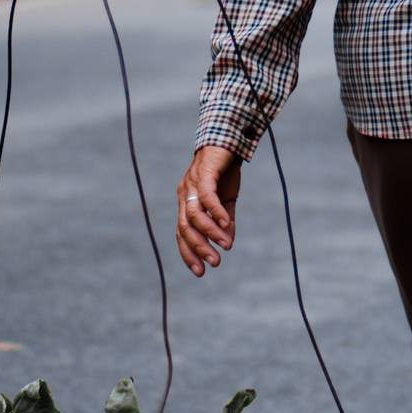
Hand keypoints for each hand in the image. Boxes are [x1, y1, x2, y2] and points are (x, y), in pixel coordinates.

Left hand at [177, 147, 242, 274]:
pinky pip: (207, 197)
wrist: (229, 140)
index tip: (199, 272)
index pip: (181, 233)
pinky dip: (216, 212)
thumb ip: (225, 221)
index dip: (188, 253)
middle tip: (214, 263)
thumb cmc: (225, 171)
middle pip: (184, 228)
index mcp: (186, 203)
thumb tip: (227, 242)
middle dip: (198, 248)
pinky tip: (226, 225)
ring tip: (225, 246)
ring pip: (194, 215)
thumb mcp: (227, 200)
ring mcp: (192, 184)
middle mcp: (184, 195)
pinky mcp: (204, 173)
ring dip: (209, 233)